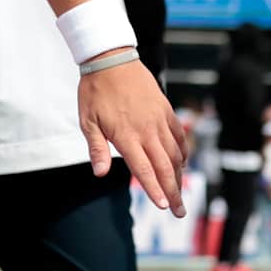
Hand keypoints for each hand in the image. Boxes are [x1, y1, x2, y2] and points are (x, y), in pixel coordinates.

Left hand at [78, 52, 187, 217]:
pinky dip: (183, 152)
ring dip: (179, 176)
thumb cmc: (95, 91)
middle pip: (164, 168)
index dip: (154, 190)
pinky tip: (182, 163)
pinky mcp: (166, 109)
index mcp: (126, 135)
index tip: (163, 207)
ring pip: (175, 154)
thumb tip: (99, 173)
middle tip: (179, 212)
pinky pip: (179, 135)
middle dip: (173, 192)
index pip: (144, 170)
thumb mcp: (87, 120)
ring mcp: (159, 120)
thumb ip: (97, 148)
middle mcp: (147, 130)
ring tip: (180, 193)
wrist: (111, 58)